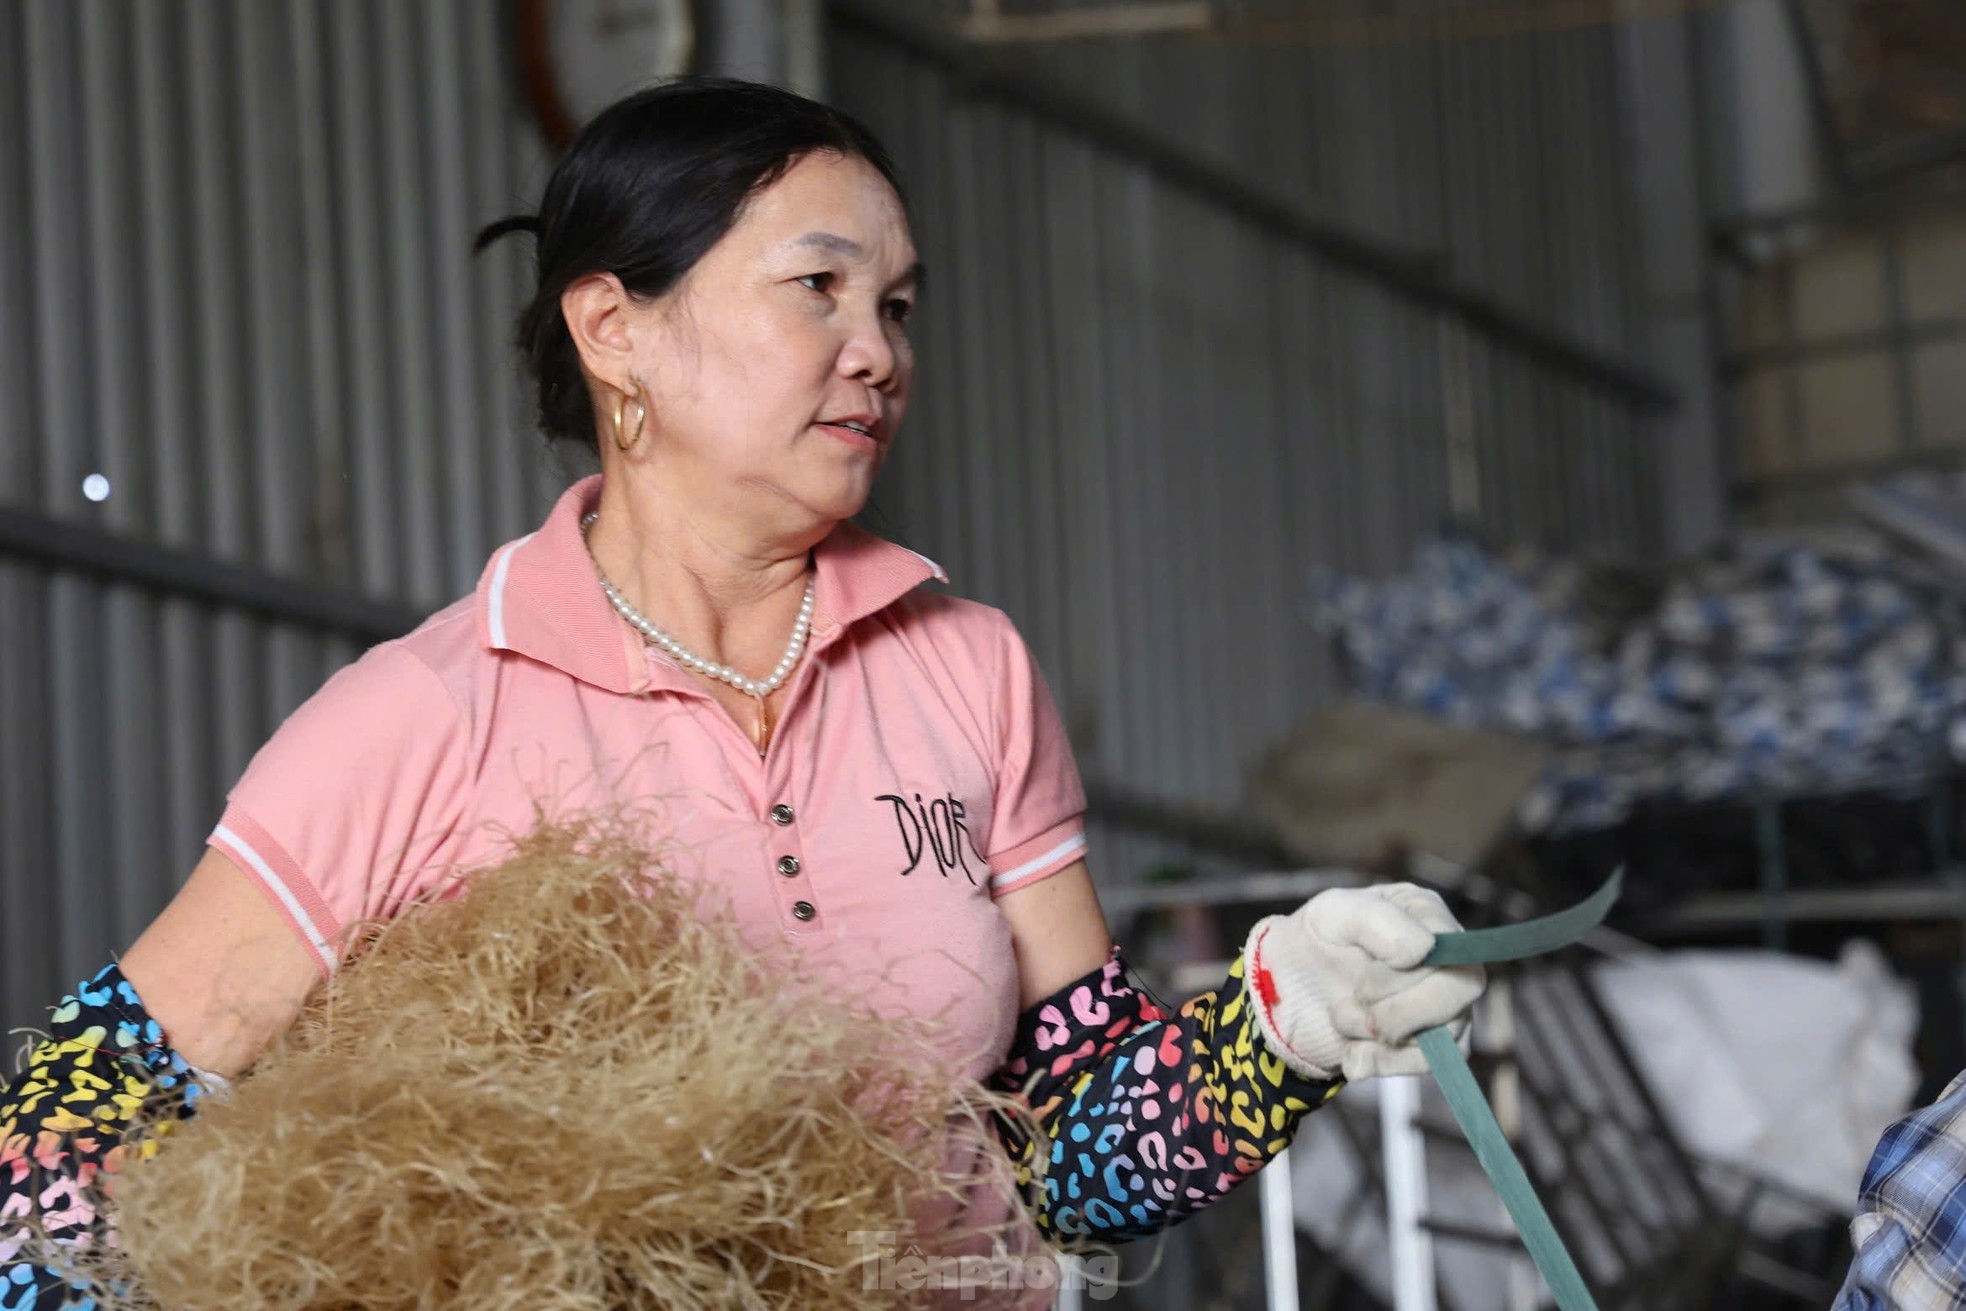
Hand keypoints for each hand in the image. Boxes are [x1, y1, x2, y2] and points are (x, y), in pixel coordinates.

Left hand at [1243, 883, 1484, 1082]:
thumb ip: (1377, 919)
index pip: (1453, 946)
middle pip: (1462, 989)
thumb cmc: (1317, 939)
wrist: (1291, 986)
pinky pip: (1430, 1062)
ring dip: (1382, 1035)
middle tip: (1353, 1003)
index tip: (1363, 975)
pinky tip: (1352, 1055)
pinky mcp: (1432, 1040)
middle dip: (1399, 1009)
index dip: (1409, 972)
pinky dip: (1384, 1063)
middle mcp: (1447, 956)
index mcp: (1427, 915)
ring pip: (1449, 1031)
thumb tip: (1424, 950)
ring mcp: (1444, 1001)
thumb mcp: (1333, 913)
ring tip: (1342, 1021)